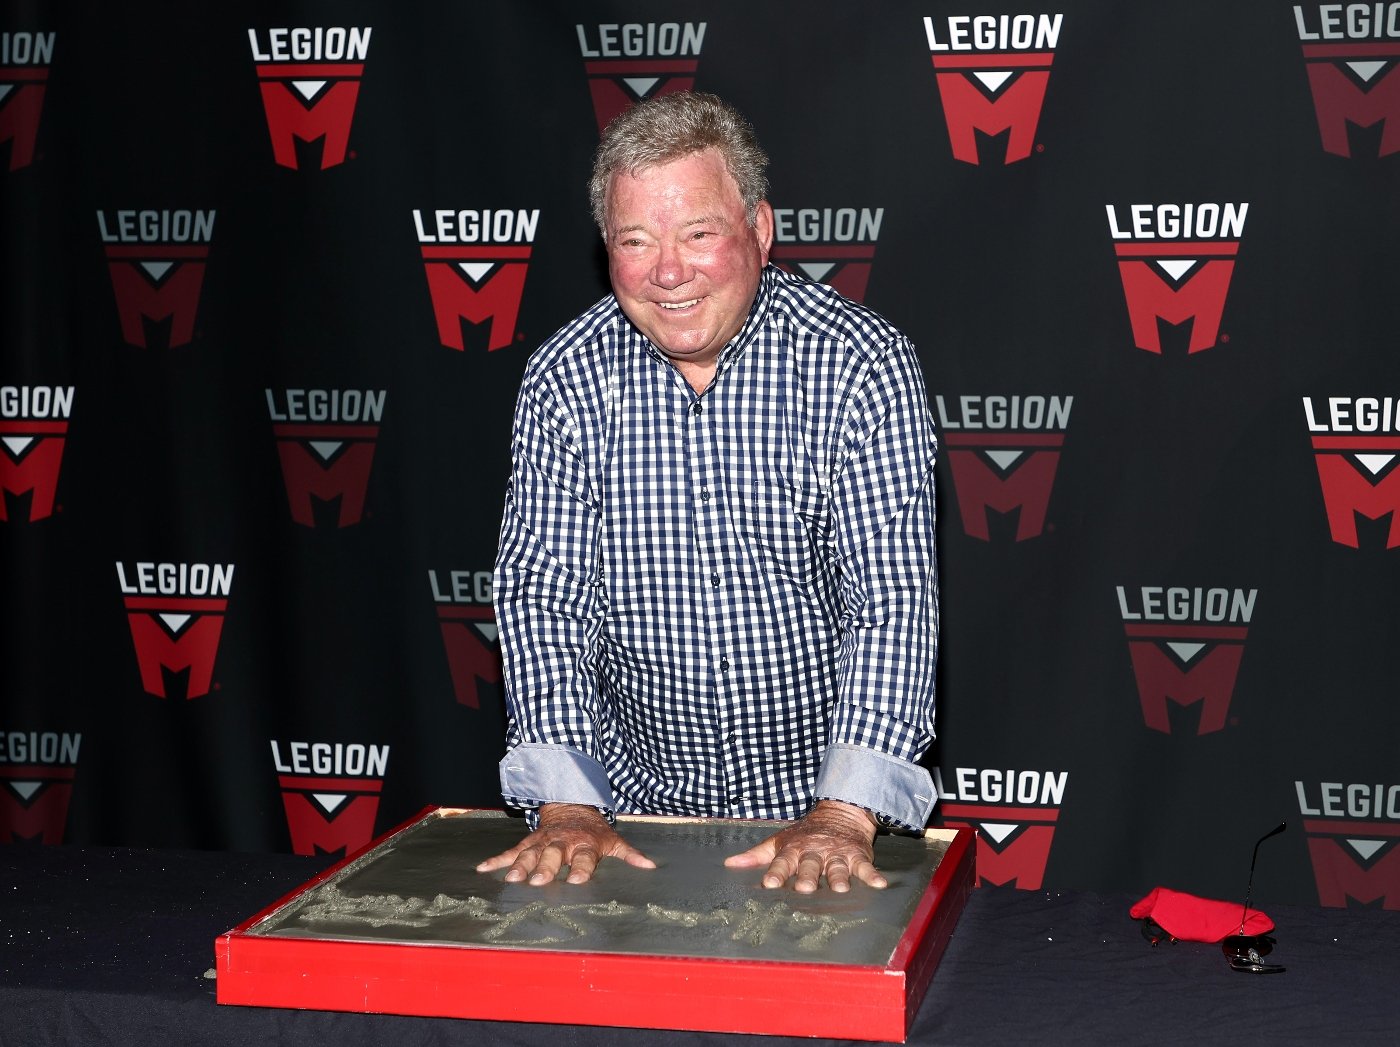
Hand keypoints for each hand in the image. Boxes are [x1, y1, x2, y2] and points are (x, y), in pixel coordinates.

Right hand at [475, 803, 655, 884]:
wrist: (572, 805)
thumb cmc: (594, 831)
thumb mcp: (614, 840)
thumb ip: (630, 855)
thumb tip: (651, 867)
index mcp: (585, 845)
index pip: (584, 858)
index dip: (581, 868)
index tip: (577, 880)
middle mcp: (562, 843)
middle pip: (554, 856)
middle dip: (546, 868)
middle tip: (540, 881)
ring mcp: (543, 842)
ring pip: (530, 854)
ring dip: (520, 866)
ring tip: (512, 878)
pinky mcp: (529, 842)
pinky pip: (511, 851)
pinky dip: (497, 860)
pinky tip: (482, 869)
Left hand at [723, 799, 885, 892]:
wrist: (839, 812)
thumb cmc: (805, 834)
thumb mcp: (780, 841)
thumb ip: (757, 855)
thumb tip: (729, 863)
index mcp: (794, 849)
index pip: (783, 861)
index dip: (775, 872)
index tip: (769, 884)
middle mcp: (814, 852)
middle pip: (810, 865)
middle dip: (807, 876)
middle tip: (805, 887)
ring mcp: (836, 854)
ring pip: (836, 866)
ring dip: (838, 876)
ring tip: (840, 888)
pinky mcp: (856, 855)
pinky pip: (865, 866)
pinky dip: (873, 875)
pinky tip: (879, 884)